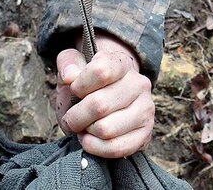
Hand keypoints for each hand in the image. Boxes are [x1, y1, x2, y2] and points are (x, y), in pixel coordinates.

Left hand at [55, 32, 154, 157]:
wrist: (107, 103)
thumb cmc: (87, 85)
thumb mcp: (73, 68)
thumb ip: (67, 63)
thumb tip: (70, 76)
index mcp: (122, 63)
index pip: (101, 71)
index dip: (80, 85)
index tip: (74, 90)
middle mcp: (139, 84)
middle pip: (99, 105)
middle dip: (76, 116)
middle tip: (71, 118)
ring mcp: (146, 110)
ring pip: (106, 129)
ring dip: (86, 132)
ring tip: (84, 127)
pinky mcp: (145, 134)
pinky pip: (116, 148)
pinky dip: (96, 148)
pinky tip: (90, 140)